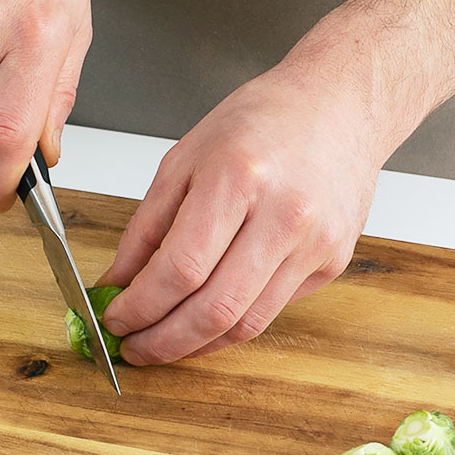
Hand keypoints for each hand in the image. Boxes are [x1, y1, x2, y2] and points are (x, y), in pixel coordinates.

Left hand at [97, 67, 382, 364]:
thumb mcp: (184, 158)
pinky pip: (270, 311)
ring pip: (245, 324)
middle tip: (133, 349)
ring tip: (160, 345)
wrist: (340, 105)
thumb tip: (118, 282)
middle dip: (163, 342)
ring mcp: (314, 244)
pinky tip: (200, 325)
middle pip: (215, 309)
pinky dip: (228, 328)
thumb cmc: (261, 121)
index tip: (113, 319)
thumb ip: (146, 227)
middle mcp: (284, 216)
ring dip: (194, 346)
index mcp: (238, 178)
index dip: (141, 306)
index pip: (181, 268)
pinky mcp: (332, 263)